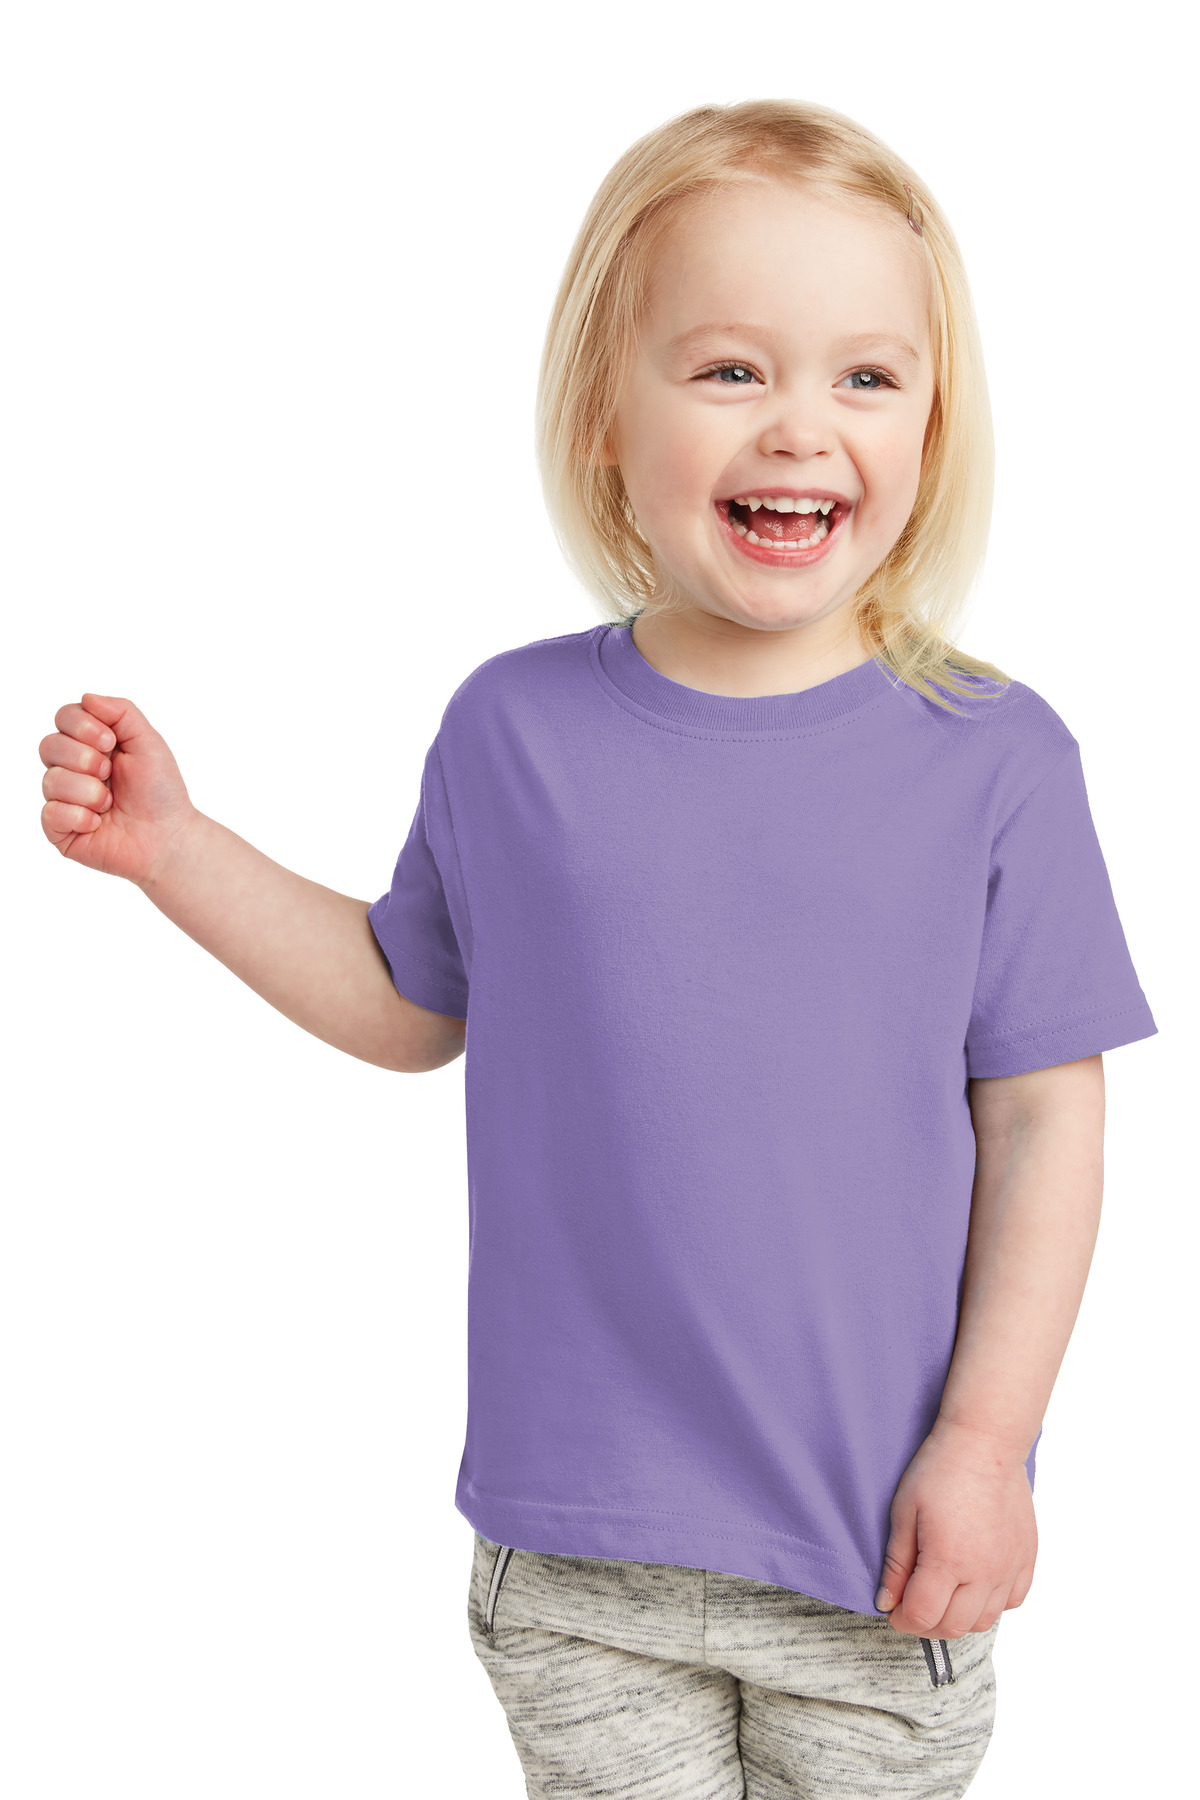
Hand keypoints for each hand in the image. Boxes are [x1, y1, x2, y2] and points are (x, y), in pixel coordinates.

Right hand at [39, 693, 198, 886]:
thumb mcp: (148, 741)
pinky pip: (50, 813)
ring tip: (110, 803)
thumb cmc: (160, 792)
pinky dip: (79, 816)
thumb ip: (121, 712)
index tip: (110, 742)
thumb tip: (86, 697)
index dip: (82, 726)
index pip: (64, 717)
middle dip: (84, 758)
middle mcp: (72, 768)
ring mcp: (64, 799)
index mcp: (90, 744)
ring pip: (51, 780)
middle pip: (48, 745)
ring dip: (88, 791)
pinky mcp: (60, 829)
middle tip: (110, 773)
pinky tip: (98, 823)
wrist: (168, 837)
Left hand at [874, 1417, 1037, 1638]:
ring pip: (985, 1620)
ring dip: (959, 1618)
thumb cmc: (940, 1470)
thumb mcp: (904, 1512)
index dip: (902, 1619)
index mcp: (949, 1561)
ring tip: (942, 1597)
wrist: (984, 1443)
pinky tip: (975, 1586)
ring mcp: (1009, 1568)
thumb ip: (897, 1563)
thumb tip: (887, 1601)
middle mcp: (984, 1572)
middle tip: (912, 1606)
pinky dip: (992, 1604)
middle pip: (954, 1626)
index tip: (893, 1610)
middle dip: (927, 1624)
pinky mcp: (1027, 1558)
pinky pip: (1013, 1601)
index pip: (923, 1616)